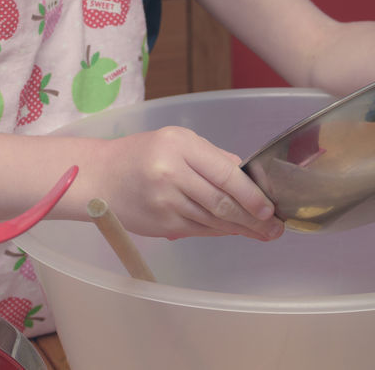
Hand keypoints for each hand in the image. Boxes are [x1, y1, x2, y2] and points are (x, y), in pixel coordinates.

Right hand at [88, 127, 285, 241]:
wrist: (99, 177)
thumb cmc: (140, 154)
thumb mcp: (175, 140)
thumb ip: (211, 156)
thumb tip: (247, 176)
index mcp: (179, 146)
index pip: (225, 174)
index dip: (252, 195)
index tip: (270, 208)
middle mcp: (171, 173)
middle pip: (222, 202)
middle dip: (253, 219)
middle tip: (275, 228)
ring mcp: (165, 202)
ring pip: (213, 220)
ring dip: (241, 229)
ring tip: (262, 233)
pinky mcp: (161, 224)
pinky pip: (199, 230)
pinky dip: (219, 232)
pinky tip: (234, 232)